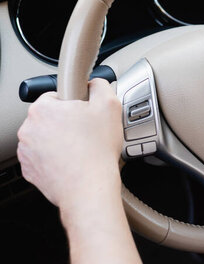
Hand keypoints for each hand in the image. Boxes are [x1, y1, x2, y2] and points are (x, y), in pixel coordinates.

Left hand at [17, 79, 122, 210]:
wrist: (89, 188)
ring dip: (62, 140)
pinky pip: (44, 157)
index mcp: (43, 108)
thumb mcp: (110, 105)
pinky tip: (74, 162)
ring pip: (47, 137)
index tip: (87, 114)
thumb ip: (100, 85)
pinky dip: (57, 158)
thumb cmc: (97, 150)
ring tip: (83, 149)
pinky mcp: (30, 170)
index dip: (76, 103)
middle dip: (68, 122)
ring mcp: (26, 151)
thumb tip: (93, 83)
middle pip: (51, 116)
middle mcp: (28, 128)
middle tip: (88, 132)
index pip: (57, 95)